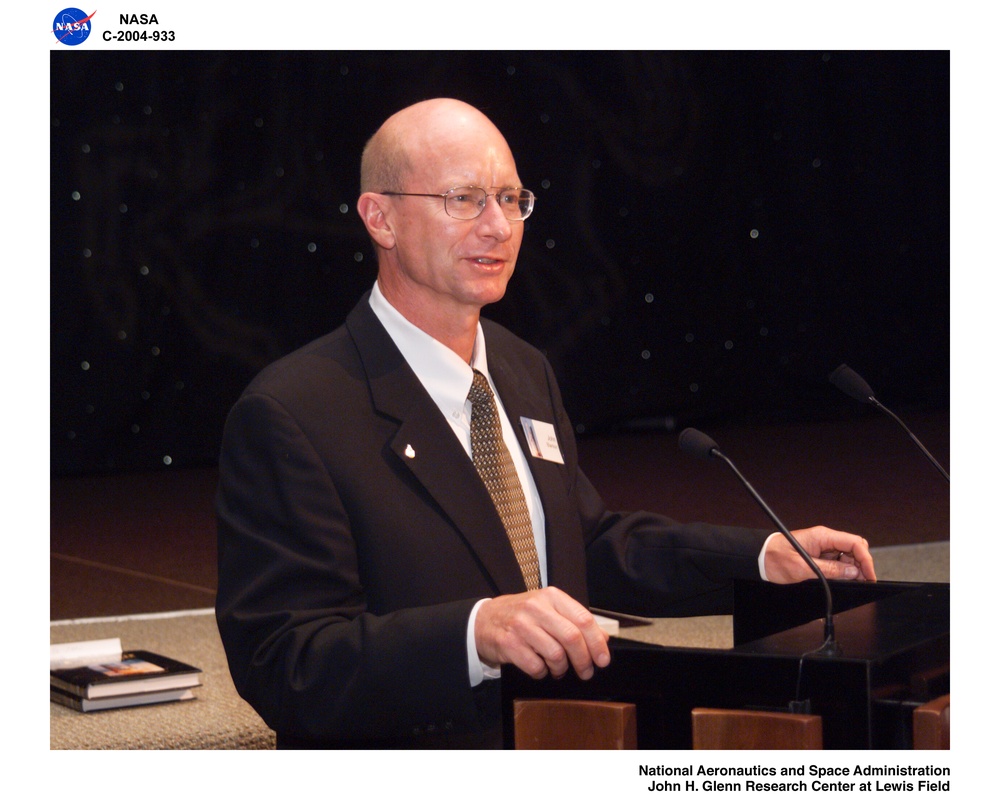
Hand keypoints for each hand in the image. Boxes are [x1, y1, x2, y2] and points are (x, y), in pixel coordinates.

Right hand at [474, 587, 610, 680]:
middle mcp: (536, 608)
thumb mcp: (549, 609)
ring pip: (556, 655)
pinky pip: (536, 666)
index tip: (603, 659)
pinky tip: (540, 668)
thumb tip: (603, 638)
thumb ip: (575, 620)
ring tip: (559, 669)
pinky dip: (542, 673)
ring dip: (562, 668)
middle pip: (572, 638)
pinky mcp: (509, 643)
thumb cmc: (521, 615)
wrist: (483, 620)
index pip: (583, 619)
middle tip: (586, 672)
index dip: (597, 642)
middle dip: (584, 660)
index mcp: (551, 596)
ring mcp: (521, 625)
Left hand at [764, 526, 876, 583]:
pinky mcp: (818, 555)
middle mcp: (825, 539)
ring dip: (852, 569)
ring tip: (852, 583)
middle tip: (862, 582)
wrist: (759, 558)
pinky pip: (837, 561)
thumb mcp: (803, 568)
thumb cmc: (775, 558)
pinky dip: (842, 571)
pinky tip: (841, 580)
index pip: (854, 543)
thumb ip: (830, 570)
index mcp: (822, 536)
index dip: (866, 559)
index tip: (869, 576)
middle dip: (861, 564)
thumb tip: (853, 572)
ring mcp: (822, 547)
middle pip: (854, 548)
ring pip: (847, 556)